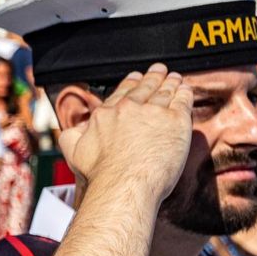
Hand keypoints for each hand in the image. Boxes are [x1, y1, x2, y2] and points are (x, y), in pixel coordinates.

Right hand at [58, 64, 192, 204]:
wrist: (123, 185)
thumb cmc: (100, 174)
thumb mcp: (73, 152)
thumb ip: (71, 135)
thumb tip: (73, 129)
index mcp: (106, 114)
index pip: (122, 92)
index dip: (130, 83)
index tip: (135, 77)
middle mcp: (129, 108)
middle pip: (144, 87)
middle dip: (152, 77)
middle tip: (158, 70)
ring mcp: (153, 112)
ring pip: (165, 91)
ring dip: (171, 82)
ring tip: (175, 78)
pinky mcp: (175, 121)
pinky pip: (182, 100)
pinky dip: (184, 92)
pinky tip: (185, 89)